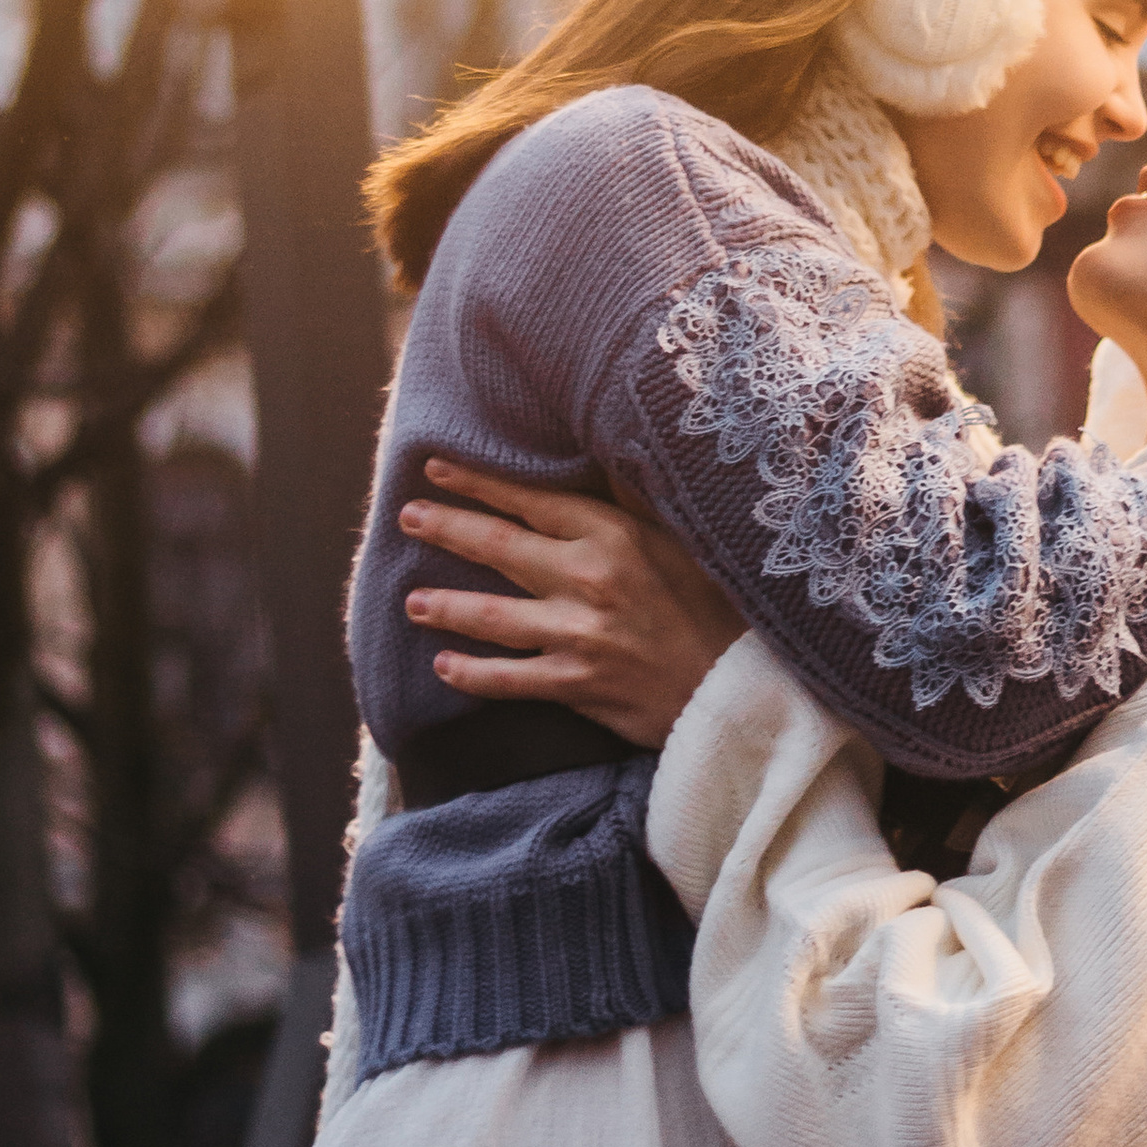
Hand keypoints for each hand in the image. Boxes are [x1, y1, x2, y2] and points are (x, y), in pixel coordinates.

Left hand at [399, 458, 743, 747]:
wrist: (738, 688)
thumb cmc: (717, 608)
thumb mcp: (682, 541)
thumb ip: (634, 504)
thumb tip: (599, 458)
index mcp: (615, 536)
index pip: (532, 501)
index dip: (480, 483)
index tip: (438, 469)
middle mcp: (590, 580)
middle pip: (499, 547)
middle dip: (447, 528)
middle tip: (408, 517)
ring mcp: (579, 635)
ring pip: (492, 615)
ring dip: (446, 605)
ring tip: (413, 601)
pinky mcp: (576, 684)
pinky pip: (508, 678)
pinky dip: (472, 673)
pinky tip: (445, 665)